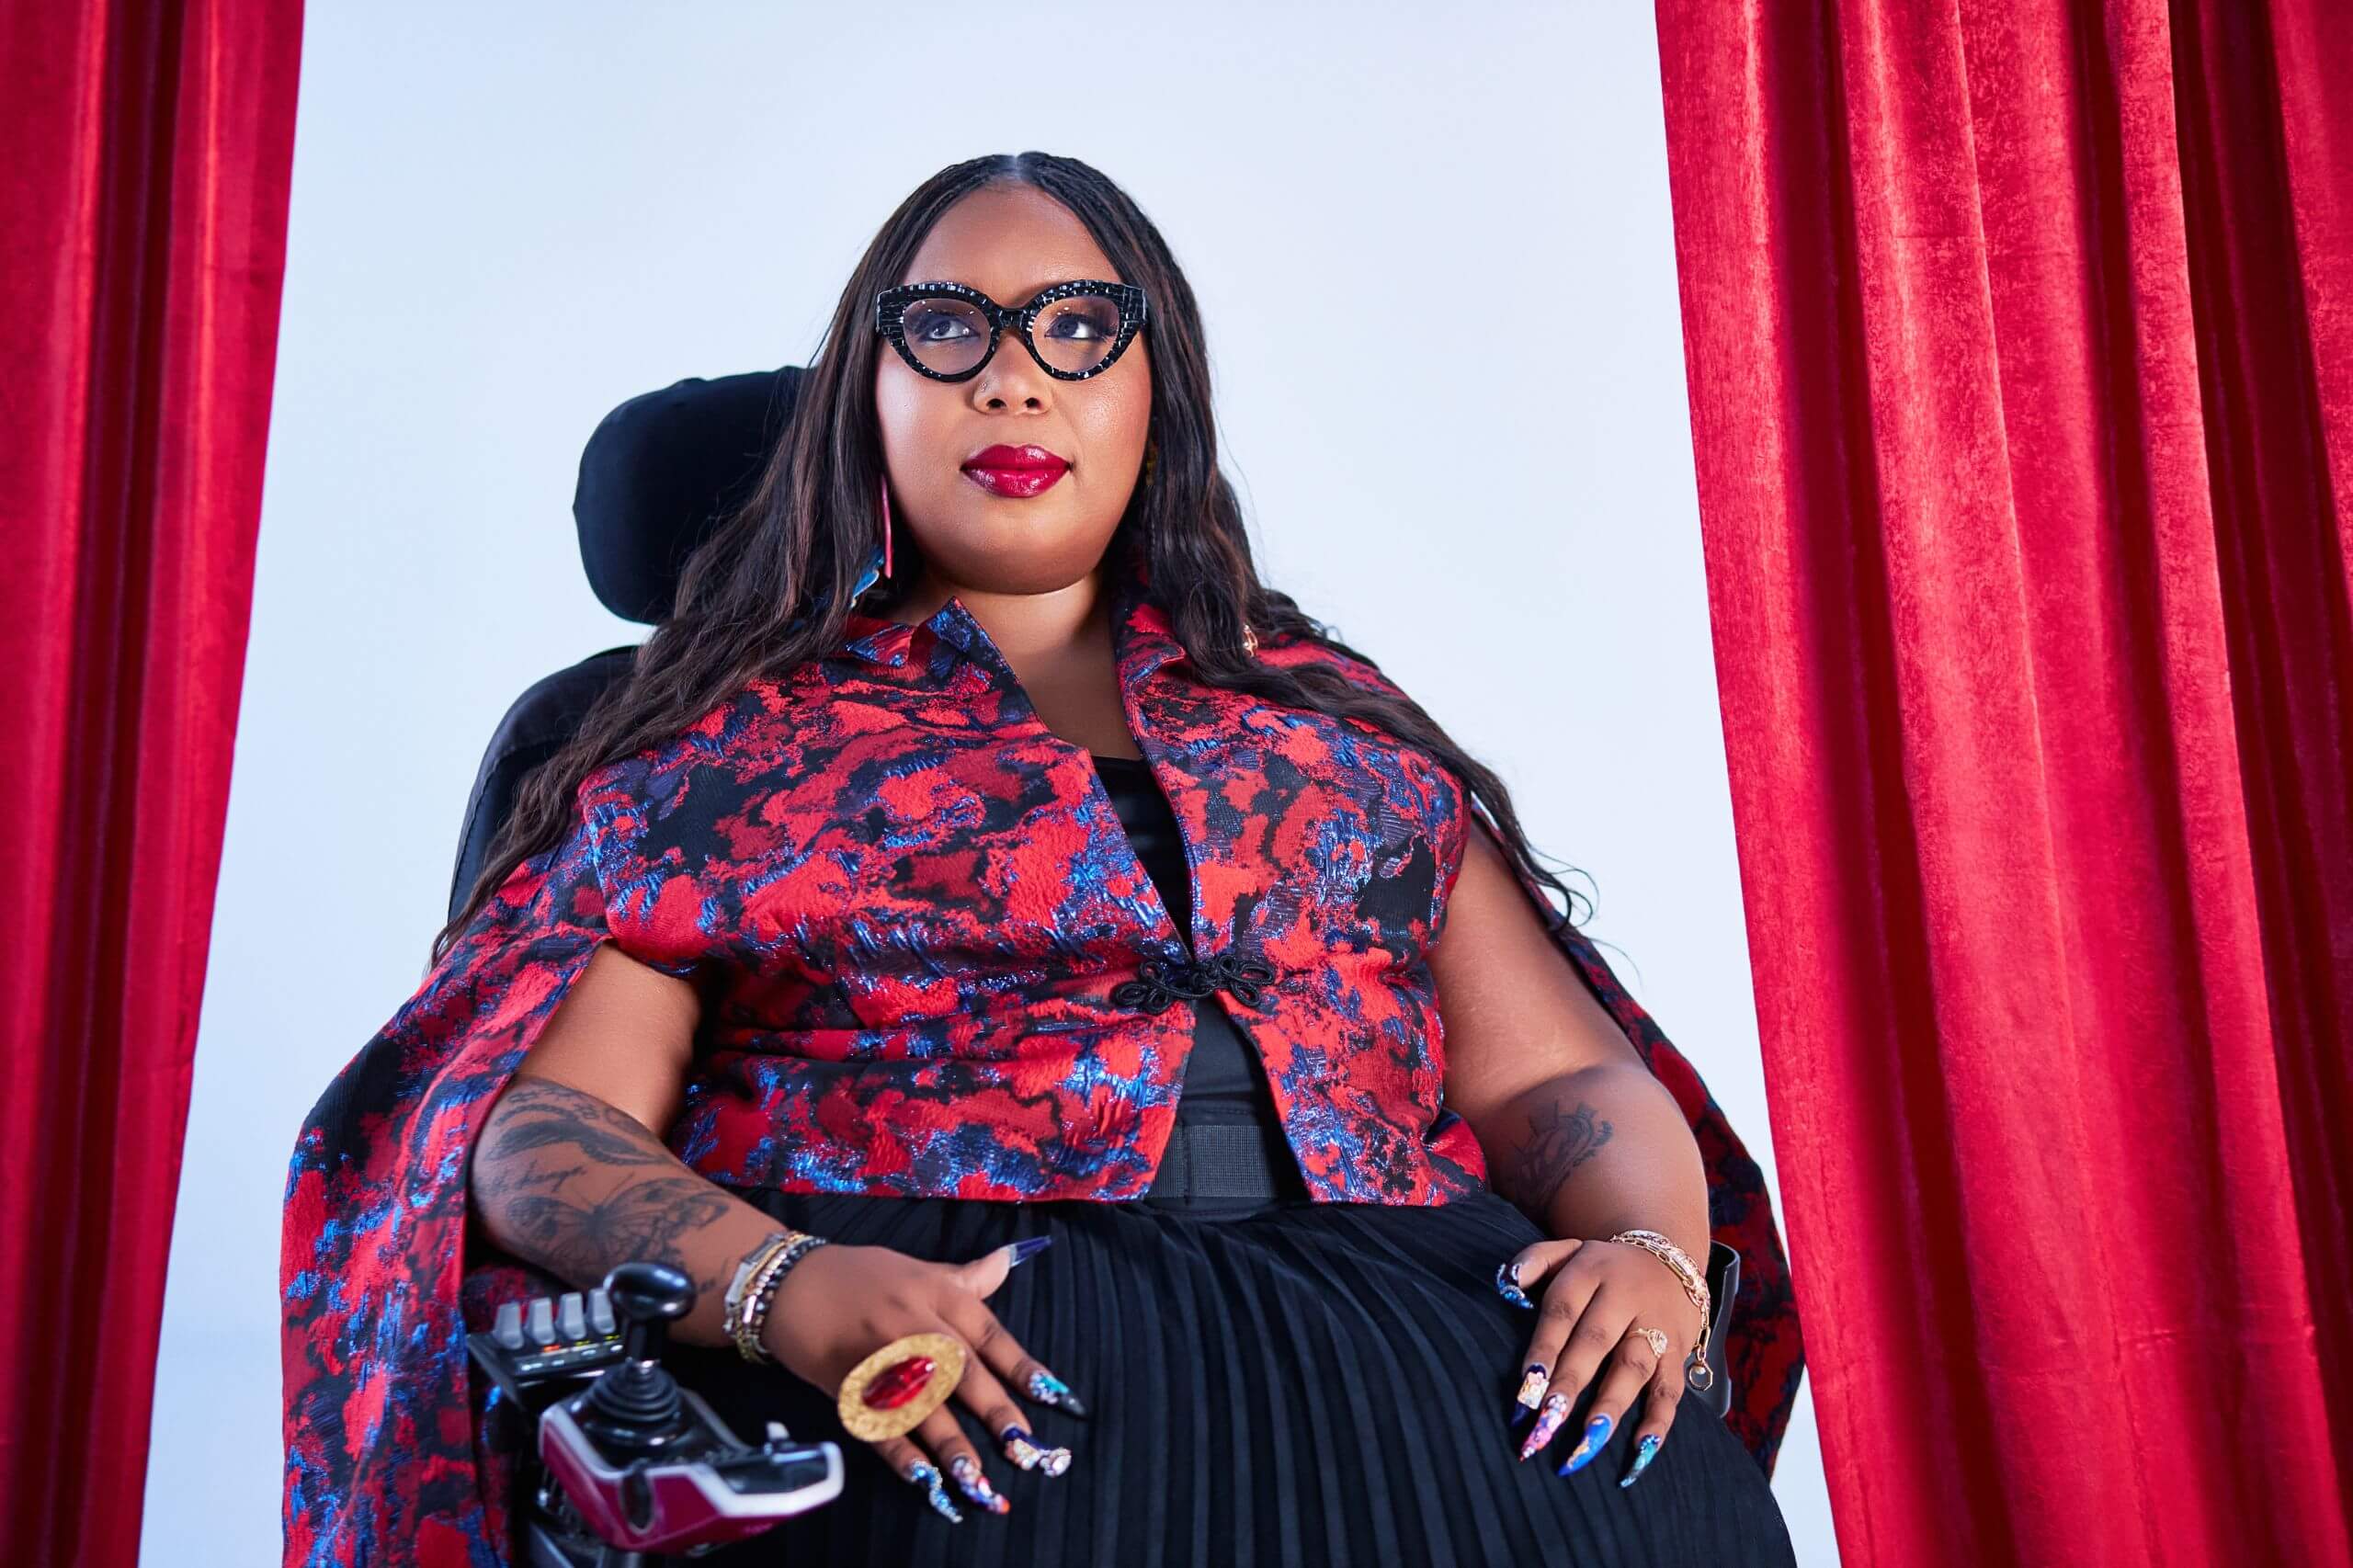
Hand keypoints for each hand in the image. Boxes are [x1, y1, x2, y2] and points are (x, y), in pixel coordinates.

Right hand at [761, 1238, 1080, 1521]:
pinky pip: (877, 1425)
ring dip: (951, 1444)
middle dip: (994, 1410)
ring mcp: (879, 1359)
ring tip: (980, 1479)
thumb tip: (1011, 1262)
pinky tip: (923, 1479)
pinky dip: (900, 1453)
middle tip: (1024, 1447)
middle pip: (961, 1372)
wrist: (788, 1283)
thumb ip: (967, 1278)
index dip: (1023, 1366)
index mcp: (937, 1295)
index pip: (989, 1334)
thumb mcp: (919, 1268)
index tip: (1055, 1396)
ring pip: (922, 1406)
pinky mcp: (846, 1387)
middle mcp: (914, 1326)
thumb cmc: (861, 1275)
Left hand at [1495, 1236, 1702, 1486]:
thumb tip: (1506, 1287)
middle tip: (1544, 1427)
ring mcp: (1655, 1326)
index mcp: (1590, 1272)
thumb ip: (1532, 1262)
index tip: (1524, 1390)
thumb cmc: (1600, 1268)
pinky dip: (1658, 1423)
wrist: (1669, 1258)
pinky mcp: (1678, 1353)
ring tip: (1584, 1446)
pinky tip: (1639, 1453)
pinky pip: (1671, 1390)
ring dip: (1609, 1409)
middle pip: (1595, 1343)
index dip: (1543, 1350)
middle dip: (1568, 1386)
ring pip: (1633, 1369)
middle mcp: (1624, 1298)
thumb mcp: (1565, 1250)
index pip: (1561, 1312)